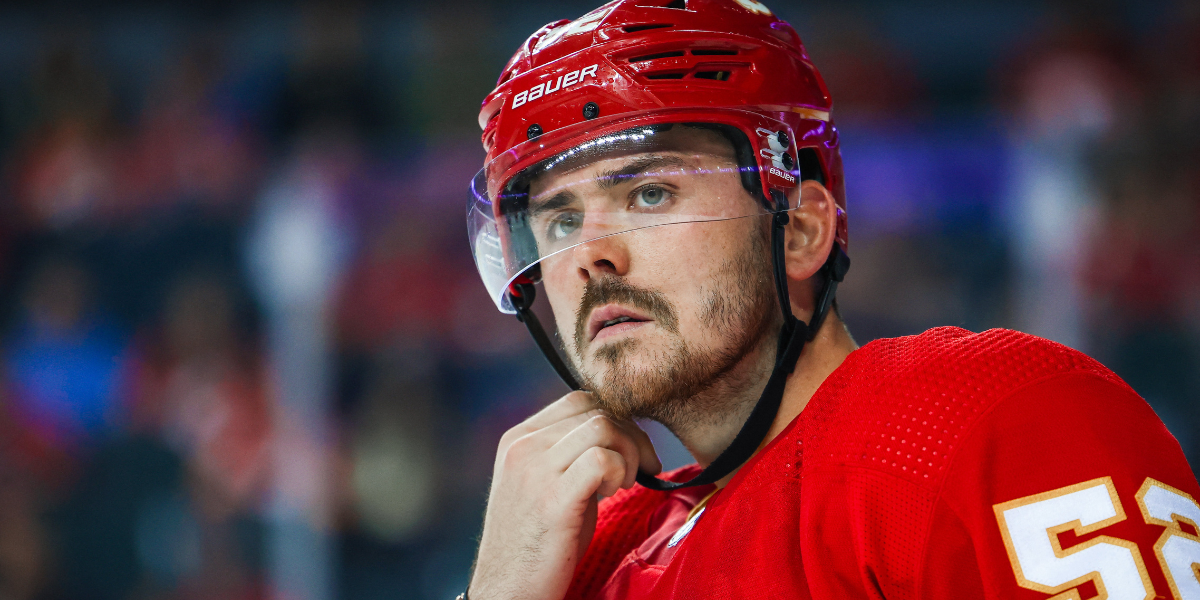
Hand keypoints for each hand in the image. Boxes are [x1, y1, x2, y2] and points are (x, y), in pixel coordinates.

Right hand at [468, 391, 661, 599]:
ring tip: (620, 485)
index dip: (617, 419)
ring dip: (628, 453)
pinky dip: (620, 472)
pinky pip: (603, 459)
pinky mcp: (552, 499)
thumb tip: (619, 429)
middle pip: (596, 409)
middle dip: (632, 436)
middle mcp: (523, 447)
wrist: (507, 590)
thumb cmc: (537, 542)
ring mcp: (534, 470)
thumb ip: (570, 453)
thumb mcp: (546, 483)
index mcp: (518, 438)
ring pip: (603, 427)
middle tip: (641, 469)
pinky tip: (612, 494)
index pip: (580, 399)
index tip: (631, 450)